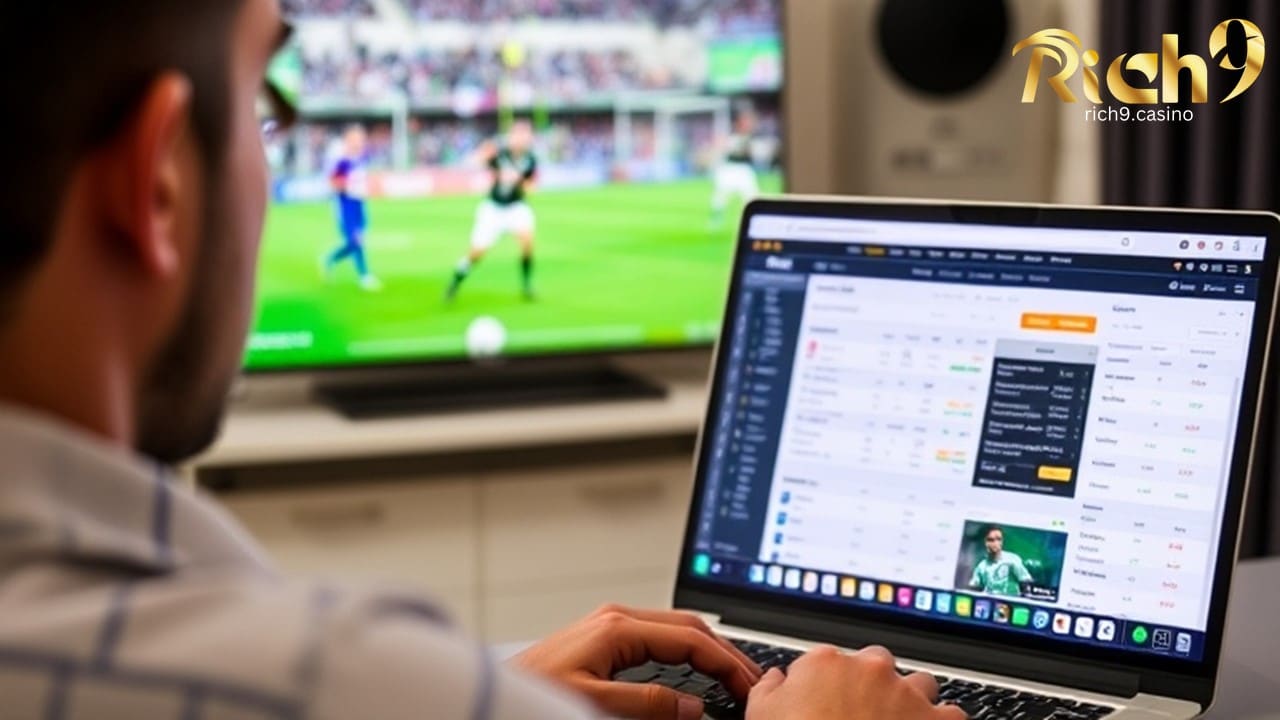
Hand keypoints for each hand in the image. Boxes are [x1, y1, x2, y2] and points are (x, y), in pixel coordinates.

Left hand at [512, 604, 762, 719]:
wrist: (493, 691)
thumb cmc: (531, 692)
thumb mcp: (592, 702)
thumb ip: (645, 703)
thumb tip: (691, 706)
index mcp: (618, 627)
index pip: (690, 638)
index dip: (725, 663)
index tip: (747, 687)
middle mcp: (616, 618)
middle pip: (689, 626)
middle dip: (725, 653)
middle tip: (751, 682)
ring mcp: (609, 624)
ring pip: (675, 628)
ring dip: (707, 650)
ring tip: (731, 675)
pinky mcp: (603, 636)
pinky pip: (657, 636)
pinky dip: (685, 650)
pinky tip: (693, 668)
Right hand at [746, 646, 966, 719]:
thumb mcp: (760, 717)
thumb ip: (768, 690)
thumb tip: (774, 680)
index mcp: (824, 664)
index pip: (825, 661)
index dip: (824, 685)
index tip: (822, 705)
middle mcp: (869, 670)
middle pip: (876, 664)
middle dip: (872, 685)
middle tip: (861, 716)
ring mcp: (907, 694)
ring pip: (919, 684)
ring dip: (911, 700)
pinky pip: (950, 714)